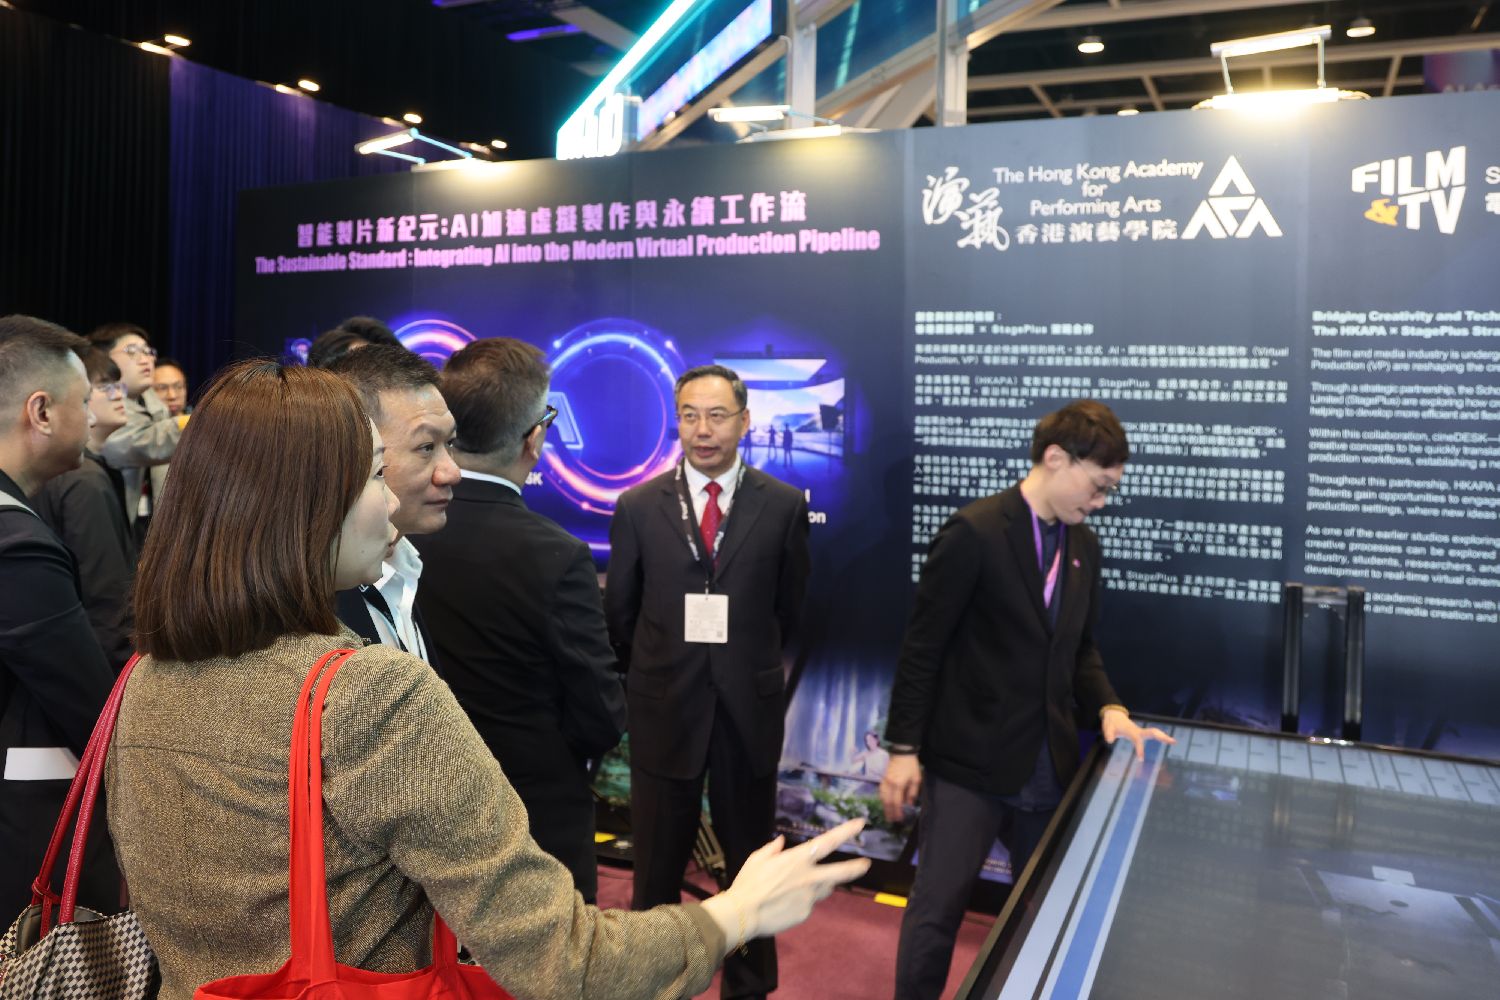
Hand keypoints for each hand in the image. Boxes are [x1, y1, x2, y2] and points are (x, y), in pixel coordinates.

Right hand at [701, 818, 869, 956]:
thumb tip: (781, 841)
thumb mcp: (757, 859)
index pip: (827, 842)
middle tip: (866, 864)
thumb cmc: (748, 883)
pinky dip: (804, 900)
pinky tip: (787, 902)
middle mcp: (809, 877)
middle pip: (841, 872)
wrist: (743, 914)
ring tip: (805, 886)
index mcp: (798, 859)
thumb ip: (772, 849)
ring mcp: (810, 897)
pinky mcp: (805, 913)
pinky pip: (809, 904)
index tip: (860, 824)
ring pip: (824, 888)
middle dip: (856, 867)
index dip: (846, 832)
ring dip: (822, 884)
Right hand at [878, 753, 921, 823]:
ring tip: (886, 814)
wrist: (902, 752)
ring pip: (882, 797)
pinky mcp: (883, 779)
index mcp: (898, 784)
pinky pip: (880, 792)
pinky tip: (884, 803)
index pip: (896, 802)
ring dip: (884, 807)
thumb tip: (908, 804)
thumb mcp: (916, 779)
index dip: (897, 811)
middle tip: (890, 820)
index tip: (899, 819)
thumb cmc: (911, 766)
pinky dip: (882, 799)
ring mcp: (884, 781)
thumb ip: (912, 793)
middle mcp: (889, 784)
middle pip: (887, 801)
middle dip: (889, 812)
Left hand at [1100, 709, 1174, 759]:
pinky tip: (1167, 740)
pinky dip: (1160, 736)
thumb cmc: (1111, 722)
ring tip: (1174, 741)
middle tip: (1172, 741)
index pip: (1137, 740)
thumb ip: (1108, 734)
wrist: (1114, 714)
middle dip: (1161, 737)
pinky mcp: (1140, 732)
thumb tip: (1109, 740)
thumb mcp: (1107, 728)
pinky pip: (1152, 734)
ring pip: (1154, 732)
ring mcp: (1140, 731)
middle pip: (1152, 732)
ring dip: (1163, 736)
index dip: (1140, 749)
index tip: (1141, 760)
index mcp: (1131, 731)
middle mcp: (1138, 730)